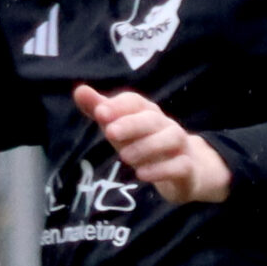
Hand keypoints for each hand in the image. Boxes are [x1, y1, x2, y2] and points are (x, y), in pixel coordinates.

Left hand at [74, 84, 231, 203]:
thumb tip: (79, 91)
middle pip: (152, 118)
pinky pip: (179, 165)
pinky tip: (142, 174)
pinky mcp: (186, 168)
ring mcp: (180, 146)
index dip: (118, 105)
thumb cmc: (146, 144)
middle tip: (110, 133)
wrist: (186, 170)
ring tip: (124, 157)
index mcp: (148, 113)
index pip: (136, 102)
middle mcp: (166, 125)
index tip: (99, 112)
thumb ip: (101, 111)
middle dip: (131, 124)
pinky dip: (161, 169)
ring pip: (170, 138)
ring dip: (146, 146)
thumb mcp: (120, 129)